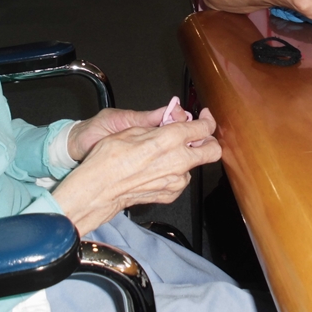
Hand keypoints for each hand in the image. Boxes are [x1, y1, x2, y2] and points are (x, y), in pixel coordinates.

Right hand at [53, 108, 220, 234]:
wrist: (99, 188)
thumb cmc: (109, 159)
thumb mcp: (133, 129)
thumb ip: (158, 126)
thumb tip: (171, 122)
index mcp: (170, 138)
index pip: (204, 127)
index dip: (207, 120)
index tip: (204, 118)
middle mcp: (179, 160)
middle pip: (213, 150)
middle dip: (209, 140)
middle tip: (198, 135)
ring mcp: (177, 180)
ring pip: (194, 165)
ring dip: (187, 157)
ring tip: (165, 154)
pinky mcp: (171, 193)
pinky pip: (181, 179)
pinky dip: (174, 172)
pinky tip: (156, 168)